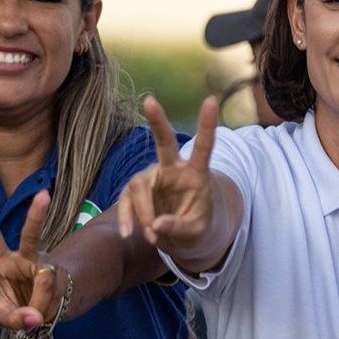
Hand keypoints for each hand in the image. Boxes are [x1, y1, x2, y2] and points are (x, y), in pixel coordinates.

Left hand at [0, 185, 56, 329]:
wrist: (41, 311)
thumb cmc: (13, 307)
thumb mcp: (1, 315)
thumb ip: (13, 317)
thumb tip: (35, 317)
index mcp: (2, 262)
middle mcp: (25, 259)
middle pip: (31, 235)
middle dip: (37, 215)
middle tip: (43, 195)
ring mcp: (46, 269)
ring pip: (46, 279)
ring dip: (41, 298)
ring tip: (36, 315)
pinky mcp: (61, 282)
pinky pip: (52, 297)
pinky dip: (44, 310)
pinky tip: (43, 313)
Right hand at [117, 95, 218, 258]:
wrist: (181, 233)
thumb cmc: (195, 225)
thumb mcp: (195, 231)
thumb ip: (179, 227)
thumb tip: (155, 226)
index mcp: (196, 173)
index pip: (204, 147)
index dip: (207, 125)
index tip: (211, 100)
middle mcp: (173, 168)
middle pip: (164, 142)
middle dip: (157, 122)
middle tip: (150, 101)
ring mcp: (153, 177)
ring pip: (139, 186)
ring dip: (143, 213)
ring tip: (152, 238)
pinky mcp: (137, 190)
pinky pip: (126, 200)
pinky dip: (127, 218)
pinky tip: (127, 234)